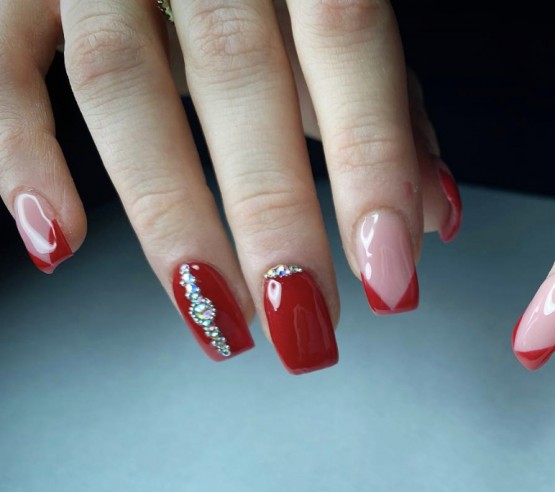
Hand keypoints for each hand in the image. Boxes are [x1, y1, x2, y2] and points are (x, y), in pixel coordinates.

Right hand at [1, 0, 460, 371]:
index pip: (344, 41)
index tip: (391, 276)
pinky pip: (2, 65)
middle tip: (304, 322)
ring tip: (214, 314)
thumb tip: (434, 218)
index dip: (372, 162)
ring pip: (119, 86)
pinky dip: (22, 154)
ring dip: (168, 215)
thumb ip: (388, 107)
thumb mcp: (336, 18)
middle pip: (234, 76)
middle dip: (273, 214)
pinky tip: (59, 244)